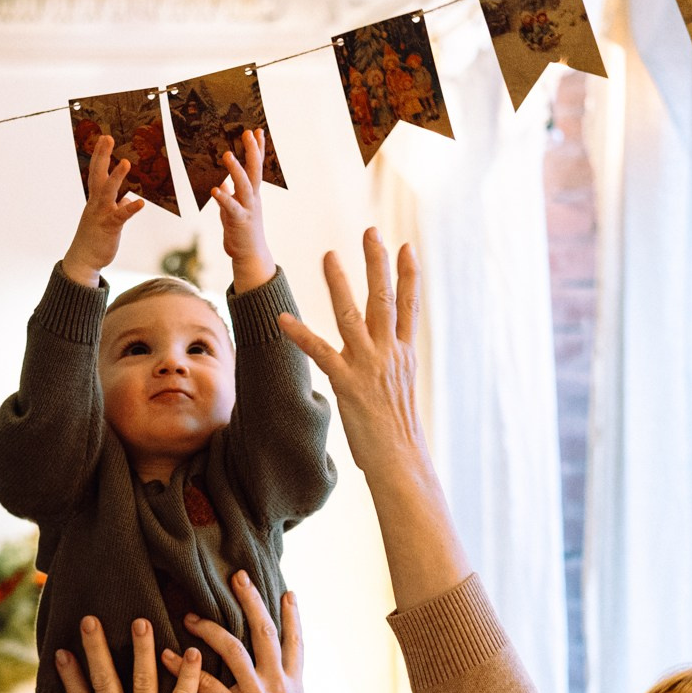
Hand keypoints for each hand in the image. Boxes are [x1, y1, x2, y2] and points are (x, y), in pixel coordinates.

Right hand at [63, 134, 144, 287]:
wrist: (84, 260)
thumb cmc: (96, 237)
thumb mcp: (107, 218)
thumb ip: (117, 205)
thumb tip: (127, 199)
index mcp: (96, 199)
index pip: (97, 172)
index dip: (100, 154)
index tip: (104, 138)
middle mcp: (96, 203)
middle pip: (97, 174)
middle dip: (102, 155)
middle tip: (107, 137)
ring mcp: (102, 214)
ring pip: (108, 192)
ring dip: (116, 176)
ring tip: (125, 162)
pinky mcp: (109, 227)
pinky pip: (121, 216)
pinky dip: (130, 208)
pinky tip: (140, 203)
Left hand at [160, 573, 324, 692]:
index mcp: (294, 688)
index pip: (296, 643)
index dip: (291, 616)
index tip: (285, 592)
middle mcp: (277, 685)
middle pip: (265, 632)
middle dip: (251, 600)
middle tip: (236, 576)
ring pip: (233, 648)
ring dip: (208, 628)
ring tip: (187, 616)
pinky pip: (205, 683)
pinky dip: (183, 668)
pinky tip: (165, 657)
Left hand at [211, 129, 274, 293]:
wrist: (249, 256)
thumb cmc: (241, 232)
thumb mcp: (233, 211)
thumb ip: (229, 196)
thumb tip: (222, 184)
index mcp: (251, 194)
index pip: (256, 167)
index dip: (257, 150)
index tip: (257, 131)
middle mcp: (252, 199)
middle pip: (254, 171)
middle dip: (253, 152)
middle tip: (249, 134)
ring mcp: (247, 209)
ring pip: (244, 186)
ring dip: (236, 170)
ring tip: (228, 155)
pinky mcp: (239, 222)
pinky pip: (230, 208)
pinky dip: (223, 198)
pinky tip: (216, 189)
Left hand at [277, 228, 422, 483]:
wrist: (400, 462)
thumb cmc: (397, 436)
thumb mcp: (399, 396)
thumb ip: (390, 372)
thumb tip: (386, 367)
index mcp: (404, 356)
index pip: (409, 307)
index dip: (409, 276)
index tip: (406, 246)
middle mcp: (390, 355)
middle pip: (385, 299)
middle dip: (378, 263)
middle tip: (371, 231)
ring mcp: (369, 367)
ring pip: (353, 315)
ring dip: (339, 283)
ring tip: (328, 255)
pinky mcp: (347, 384)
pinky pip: (320, 352)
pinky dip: (300, 334)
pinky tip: (282, 318)